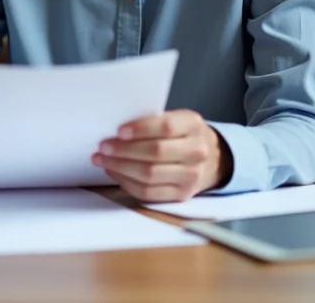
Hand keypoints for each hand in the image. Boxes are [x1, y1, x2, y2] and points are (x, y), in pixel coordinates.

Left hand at [91, 109, 231, 202]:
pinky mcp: (181, 195)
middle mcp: (197, 152)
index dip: (141, 129)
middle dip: (124, 150)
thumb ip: (154, 121)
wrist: (212, 160)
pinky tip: (115, 172)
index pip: (167, 127)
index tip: (120, 131)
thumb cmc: (184, 135)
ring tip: (102, 159)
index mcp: (194, 126)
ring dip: (120, 167)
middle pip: (156, 153)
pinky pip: (149, 192)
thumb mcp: (178, 119)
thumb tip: (117, 130)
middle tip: (103, 146)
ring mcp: (191, 176)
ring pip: (149, 175)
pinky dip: (127, 182)